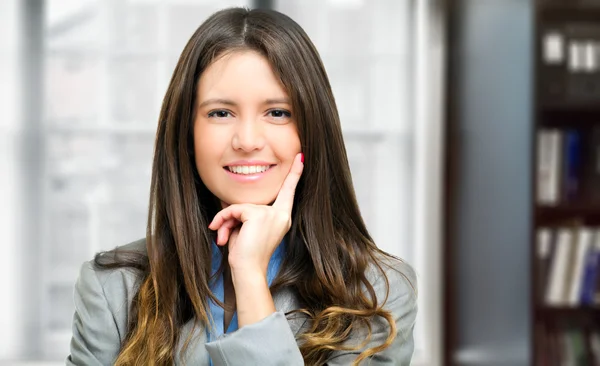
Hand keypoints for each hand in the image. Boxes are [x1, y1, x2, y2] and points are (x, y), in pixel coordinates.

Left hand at [208, 153, 303, 275]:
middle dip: (231, 216)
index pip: (289, 192)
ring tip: (221, 236)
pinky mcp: (258, 214)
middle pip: (250, 202)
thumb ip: (244, 215)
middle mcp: (281, 215)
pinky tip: (222, 235)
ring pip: (240, 206)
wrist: (248, 271)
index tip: (301, 158)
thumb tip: (228, 202)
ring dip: (225, 221)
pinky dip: (223, 220)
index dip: (294, 175)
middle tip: (221, 232)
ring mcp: (271, 214)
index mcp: (282, 218)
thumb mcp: (247, 231)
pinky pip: (234, 209)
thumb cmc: (247, 256)